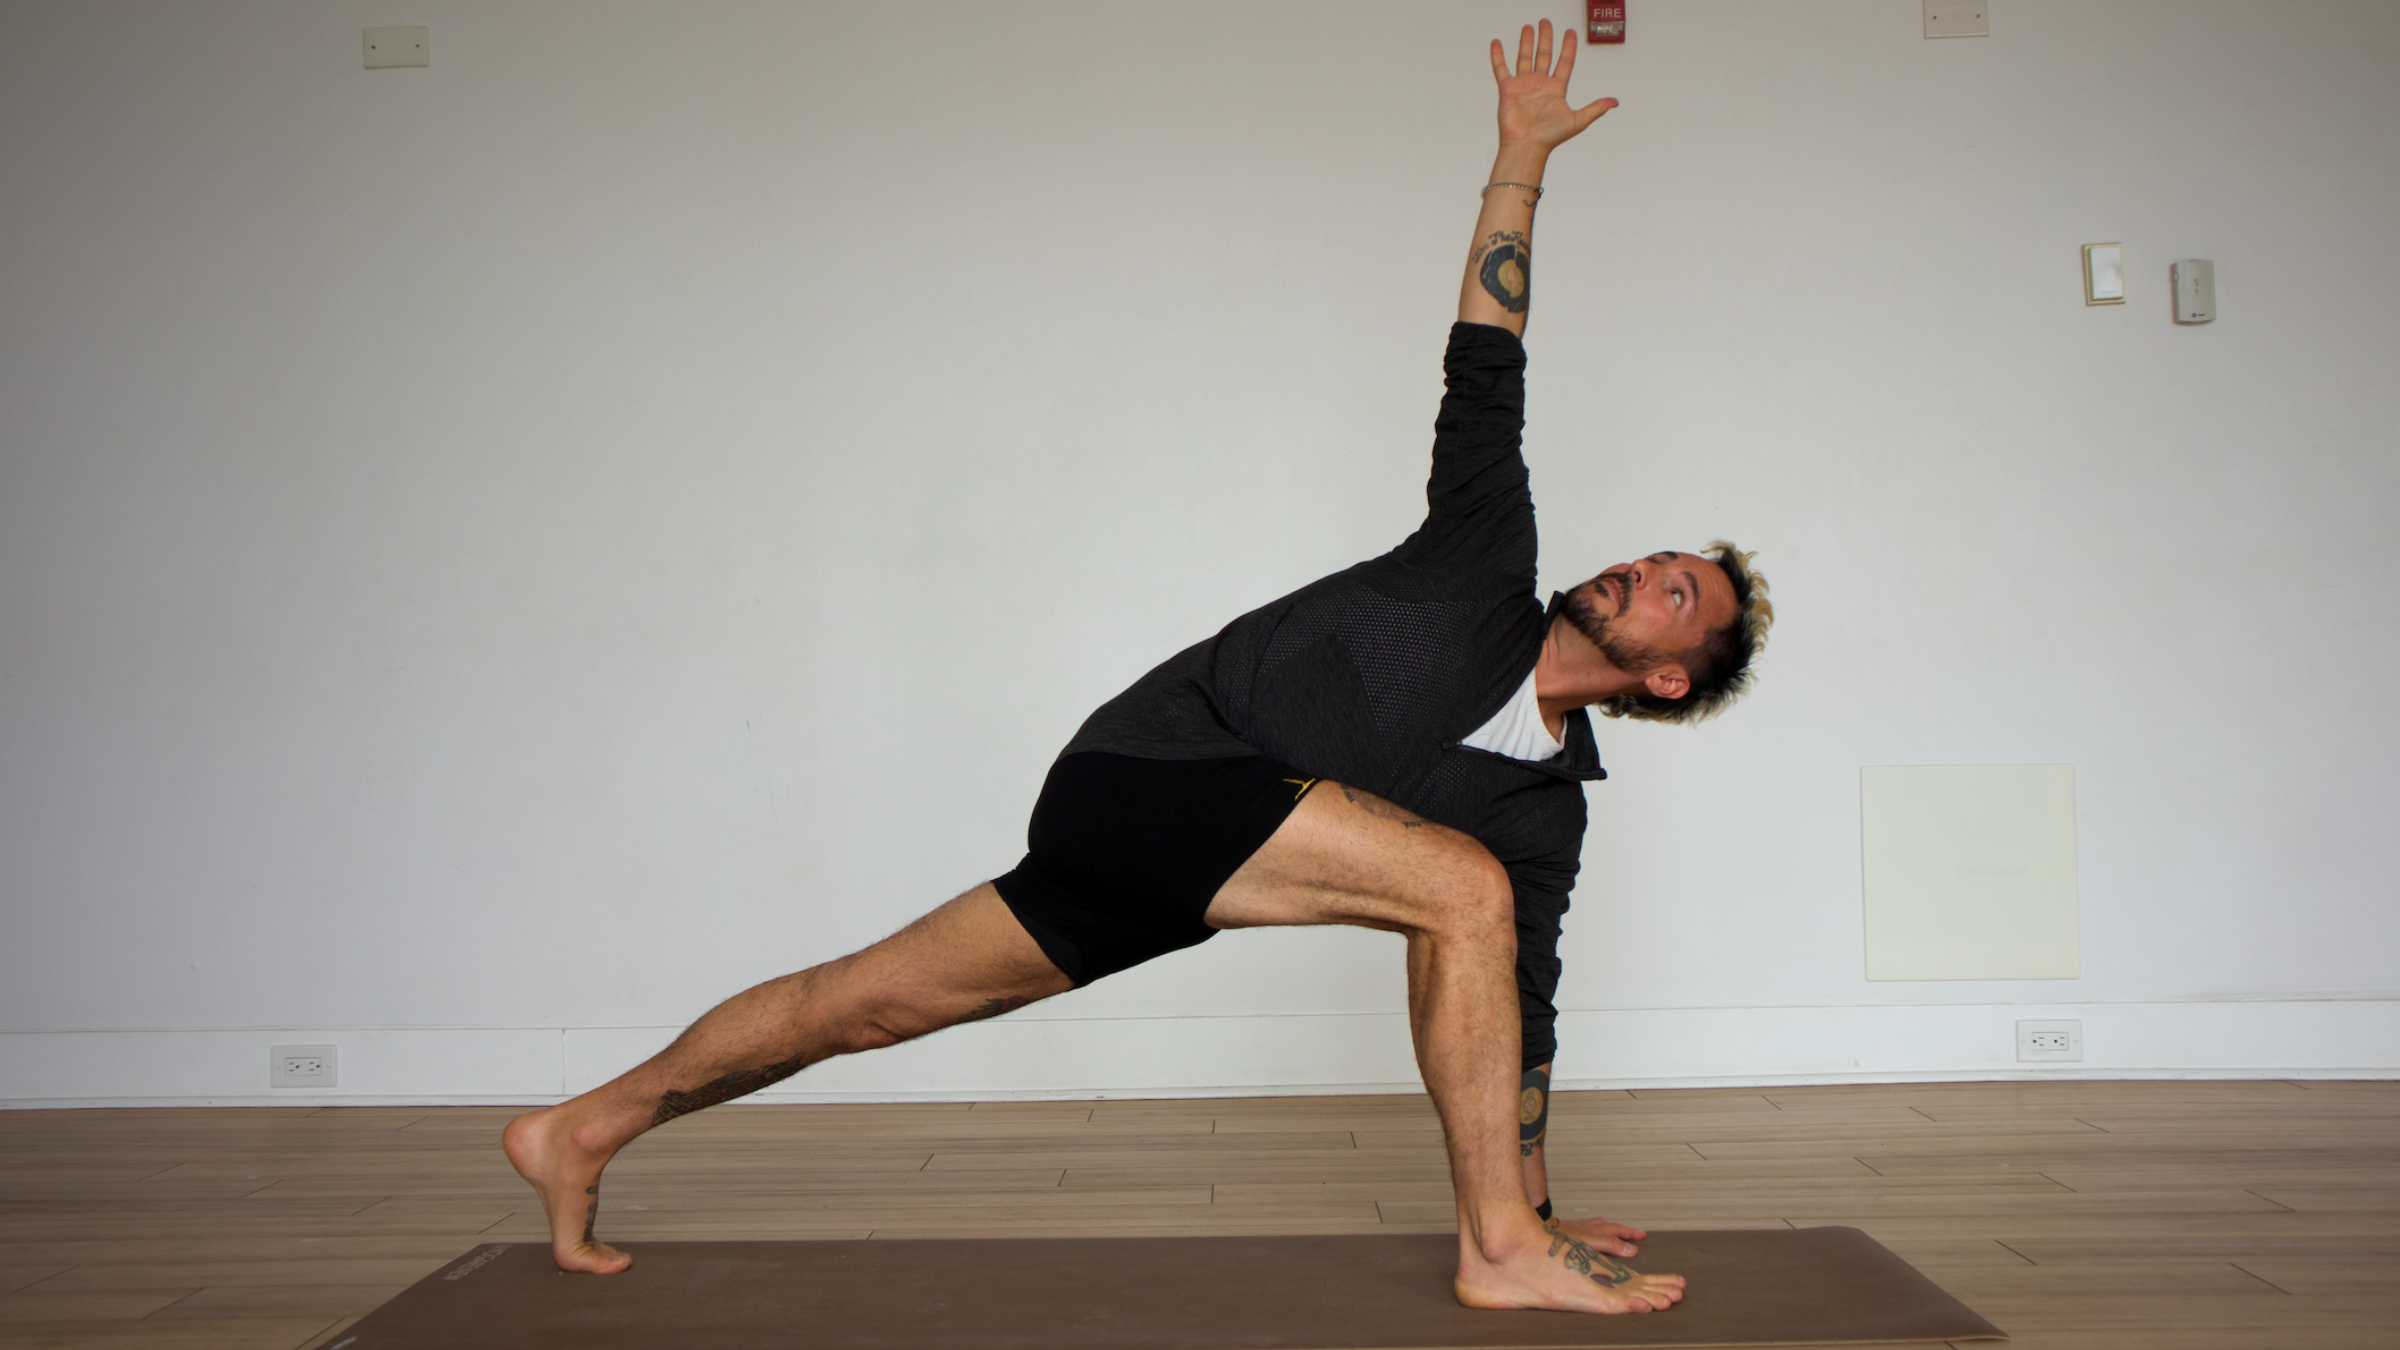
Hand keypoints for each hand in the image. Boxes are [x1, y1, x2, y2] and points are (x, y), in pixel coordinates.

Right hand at [1489, 19, 1615, 150]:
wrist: (1527, 145)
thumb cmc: (1550, 137)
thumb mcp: (1578, 120)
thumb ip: (1596, 108)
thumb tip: (1615, 102)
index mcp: (1556, 89)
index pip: (1564, 62)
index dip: (1568, 47)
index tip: (1569, 32)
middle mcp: (1540, 85)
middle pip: (1544, 55)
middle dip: (1546, 38)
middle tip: (1546, 22)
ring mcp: (1523, 86)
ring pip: (1525, 58)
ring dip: (1527, 42)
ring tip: (1528, 27)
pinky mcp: (1508, 89)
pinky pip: (1501, 69)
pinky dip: (1498, 56)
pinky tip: (1497, 43)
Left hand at [1549, 1213, 1647, 1258]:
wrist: (1532, 1230)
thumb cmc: (1553, 1241)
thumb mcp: (1582, 1246)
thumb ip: (1606, 1247)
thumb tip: (1628, 1250)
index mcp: (1589, 1234)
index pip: (1613, 1238)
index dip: (1625, 1245)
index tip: (1635, 1249)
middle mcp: (1584, 1228)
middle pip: (1610, 1228)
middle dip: (1626, 1232)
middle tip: (1640, 1234)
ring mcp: (1576, 1227)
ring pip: (1598, 1224)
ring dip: (1611, 1226)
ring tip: (1620, 1229)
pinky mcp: (1568, 1226)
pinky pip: (1587, 1223)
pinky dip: (1596, 1225)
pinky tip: (1593, 1228)